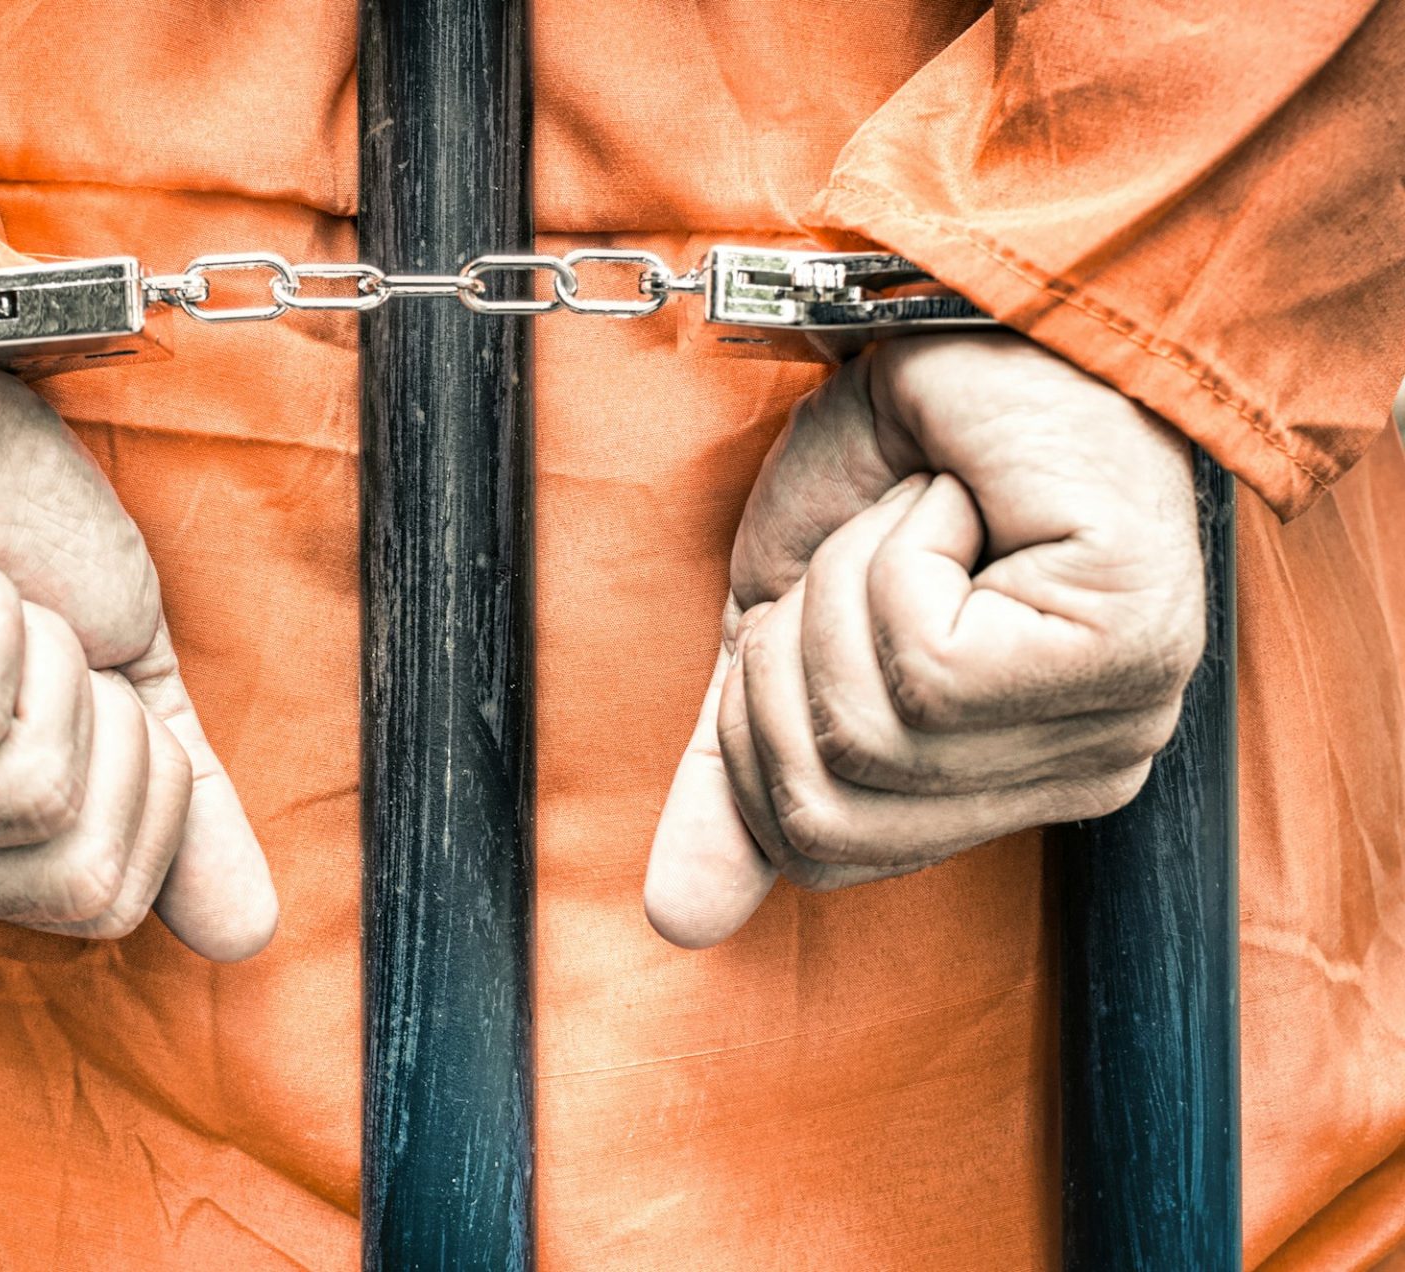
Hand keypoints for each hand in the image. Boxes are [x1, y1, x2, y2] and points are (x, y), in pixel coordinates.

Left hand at [0, 323, 276, 957]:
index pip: (94, 902)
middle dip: (101, 717)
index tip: (82, 668)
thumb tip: (248, 932)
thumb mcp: (121, 663)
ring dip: (36, 642)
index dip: (146, 781)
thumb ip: (178, 793)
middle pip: (71, 870)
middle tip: (24, 623)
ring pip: (25, 781)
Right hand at [644, 334, 1202, 946]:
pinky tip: (959, 504)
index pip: (821, 851)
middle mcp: (1073, 778)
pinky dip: (898, 552)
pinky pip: (927, 663)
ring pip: (873, 730)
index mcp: (998, 786)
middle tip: (855, 558)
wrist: (975, 322)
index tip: (786, 625)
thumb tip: (674, 919)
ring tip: (917, 516)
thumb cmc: (894, 463)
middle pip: (830, 808)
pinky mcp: (1118, 653)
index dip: (753, 735)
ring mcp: (1109, 724)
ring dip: (845, 586)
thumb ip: (735, 768)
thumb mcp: (777, 630)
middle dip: (787, 660)